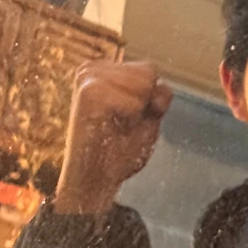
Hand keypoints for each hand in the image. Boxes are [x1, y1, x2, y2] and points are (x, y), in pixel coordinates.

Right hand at [54, 59, 172, 214]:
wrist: (94, 179)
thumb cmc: (118, 151)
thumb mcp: (148, 117)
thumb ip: (158, 95)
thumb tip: (159, 86)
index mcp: (102, 71)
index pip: (149, 70)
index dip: (151, 99)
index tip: (130, 119)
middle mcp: (91, 69)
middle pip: (149, 72)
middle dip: (146, 102)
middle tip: (121, 124)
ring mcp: (87, 77)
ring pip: (144, 82)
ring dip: (137, 110)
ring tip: (114, 125)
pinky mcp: (88, 91)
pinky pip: (135, 99)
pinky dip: (130, 117)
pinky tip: (109, 127)